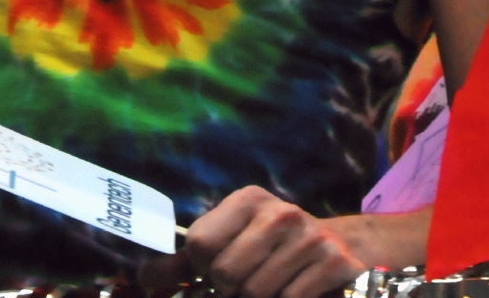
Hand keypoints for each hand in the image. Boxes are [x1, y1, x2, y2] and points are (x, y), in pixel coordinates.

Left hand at [137, 187, 366, 297]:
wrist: (345, 242)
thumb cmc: (274, 245)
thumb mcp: (233, 238)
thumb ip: (186, 261)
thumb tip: (144, 277)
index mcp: (250, 200)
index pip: (199, 244)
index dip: (201, 266)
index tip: (217, 265)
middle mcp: (281, 213)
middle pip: (225, 274)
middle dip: (230, 287)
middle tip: (246, 279)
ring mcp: (309, 238)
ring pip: (254, 293)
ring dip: (258, 297)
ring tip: (272, 283)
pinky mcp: (333, 262)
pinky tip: (295, 288)